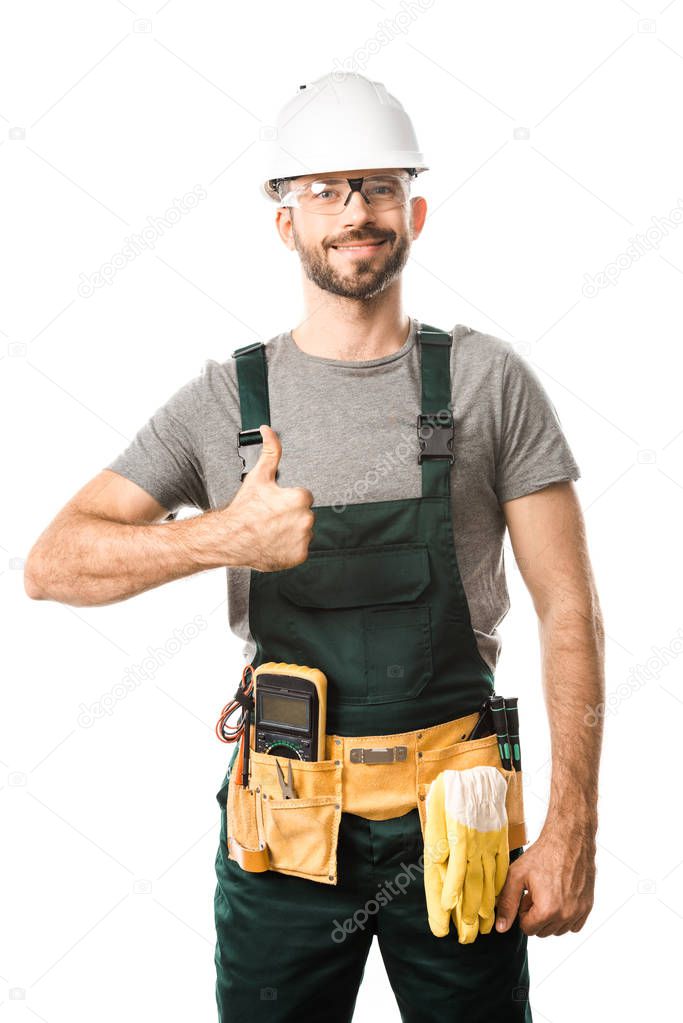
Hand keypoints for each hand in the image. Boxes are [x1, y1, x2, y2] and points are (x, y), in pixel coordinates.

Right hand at [202, 424, 314, 571]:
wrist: (230, 538)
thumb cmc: (244, 509)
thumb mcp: (259, 476)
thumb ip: (270, 450)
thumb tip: (269, 430)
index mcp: (301, 498)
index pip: (303, 497)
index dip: (287, 500)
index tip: (273, 505)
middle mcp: (306, 519)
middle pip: (304, 515)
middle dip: (290, 516)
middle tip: (270, 519)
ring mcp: (303, 539)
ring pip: (303, 532)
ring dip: (291, 532)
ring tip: (271, 531)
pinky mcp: (299, 556)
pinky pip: (300, 549)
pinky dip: (290, 548)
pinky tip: (274, 543)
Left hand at [494, 827, 595, 936]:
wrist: (569, 839)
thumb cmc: (543, 854)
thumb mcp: (517, 875)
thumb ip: (507, 903)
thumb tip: (501, 928)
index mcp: (547, 910)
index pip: (528, 929)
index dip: (523, 912)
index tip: (525, 895)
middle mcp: (566, 915)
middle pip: (543, 931)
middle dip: (535, 915)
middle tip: (535, 893)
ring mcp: (579, 911)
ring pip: (558, 930)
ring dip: (550, 917)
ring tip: (547, 893)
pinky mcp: (588, 906)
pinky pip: (574, 925)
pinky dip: (565, 917)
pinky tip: (560, 898)